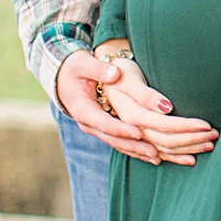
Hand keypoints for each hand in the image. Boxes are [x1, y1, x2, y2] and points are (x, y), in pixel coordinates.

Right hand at [55, 49, 159, 163]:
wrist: (63, 76)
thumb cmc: (75, 67)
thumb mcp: (83, 63)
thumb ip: (99, 69)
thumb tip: (114, 73)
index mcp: (83, 110)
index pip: (103, 123)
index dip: (121, 129)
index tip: (138, 132)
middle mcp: (88, 123)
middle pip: (112, 138)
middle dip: (133, 146)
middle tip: (155, 151)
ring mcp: (96, 128)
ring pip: (117, 143)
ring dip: (137, 151)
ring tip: (157, 157)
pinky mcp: (104, 129)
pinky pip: (120, 142)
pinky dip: (135, 149)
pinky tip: (152, 155)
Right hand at [98, 56, 219, 165]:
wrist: (100, 80)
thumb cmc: (119, 73)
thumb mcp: (129, 77)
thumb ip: (146, 94)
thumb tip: (167, 107)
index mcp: (129, 114)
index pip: (162, 124)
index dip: (185, 126)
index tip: (206, 125)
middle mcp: (130, 130)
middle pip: (164, 140)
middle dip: (191, 139)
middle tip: (215, 135)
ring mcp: (131, 138)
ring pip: (161, 150)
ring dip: (186, 150)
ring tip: (209, 147)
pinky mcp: (134, 141)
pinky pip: (154, 154)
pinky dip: (173, 158)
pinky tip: (189, 160)